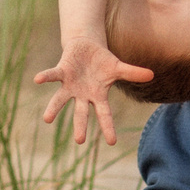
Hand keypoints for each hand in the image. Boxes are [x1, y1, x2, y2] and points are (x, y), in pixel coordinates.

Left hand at [35, 39, 154, 146]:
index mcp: (98, 96)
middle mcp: (82, 94)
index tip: (112, 142)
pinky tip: (37, 80)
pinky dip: (46, 77)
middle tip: (79, 140)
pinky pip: (53, 76)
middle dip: (80, 125)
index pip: (104, 114)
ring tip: (47, 119)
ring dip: (54, 108)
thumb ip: (132, 73)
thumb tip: (152, 75)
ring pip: (61, 99)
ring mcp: (70, 85)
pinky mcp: (62, 72)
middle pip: (81, 112)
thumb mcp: (118, 68)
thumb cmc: (102, 62)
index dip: (108, 127)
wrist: (85, 48)